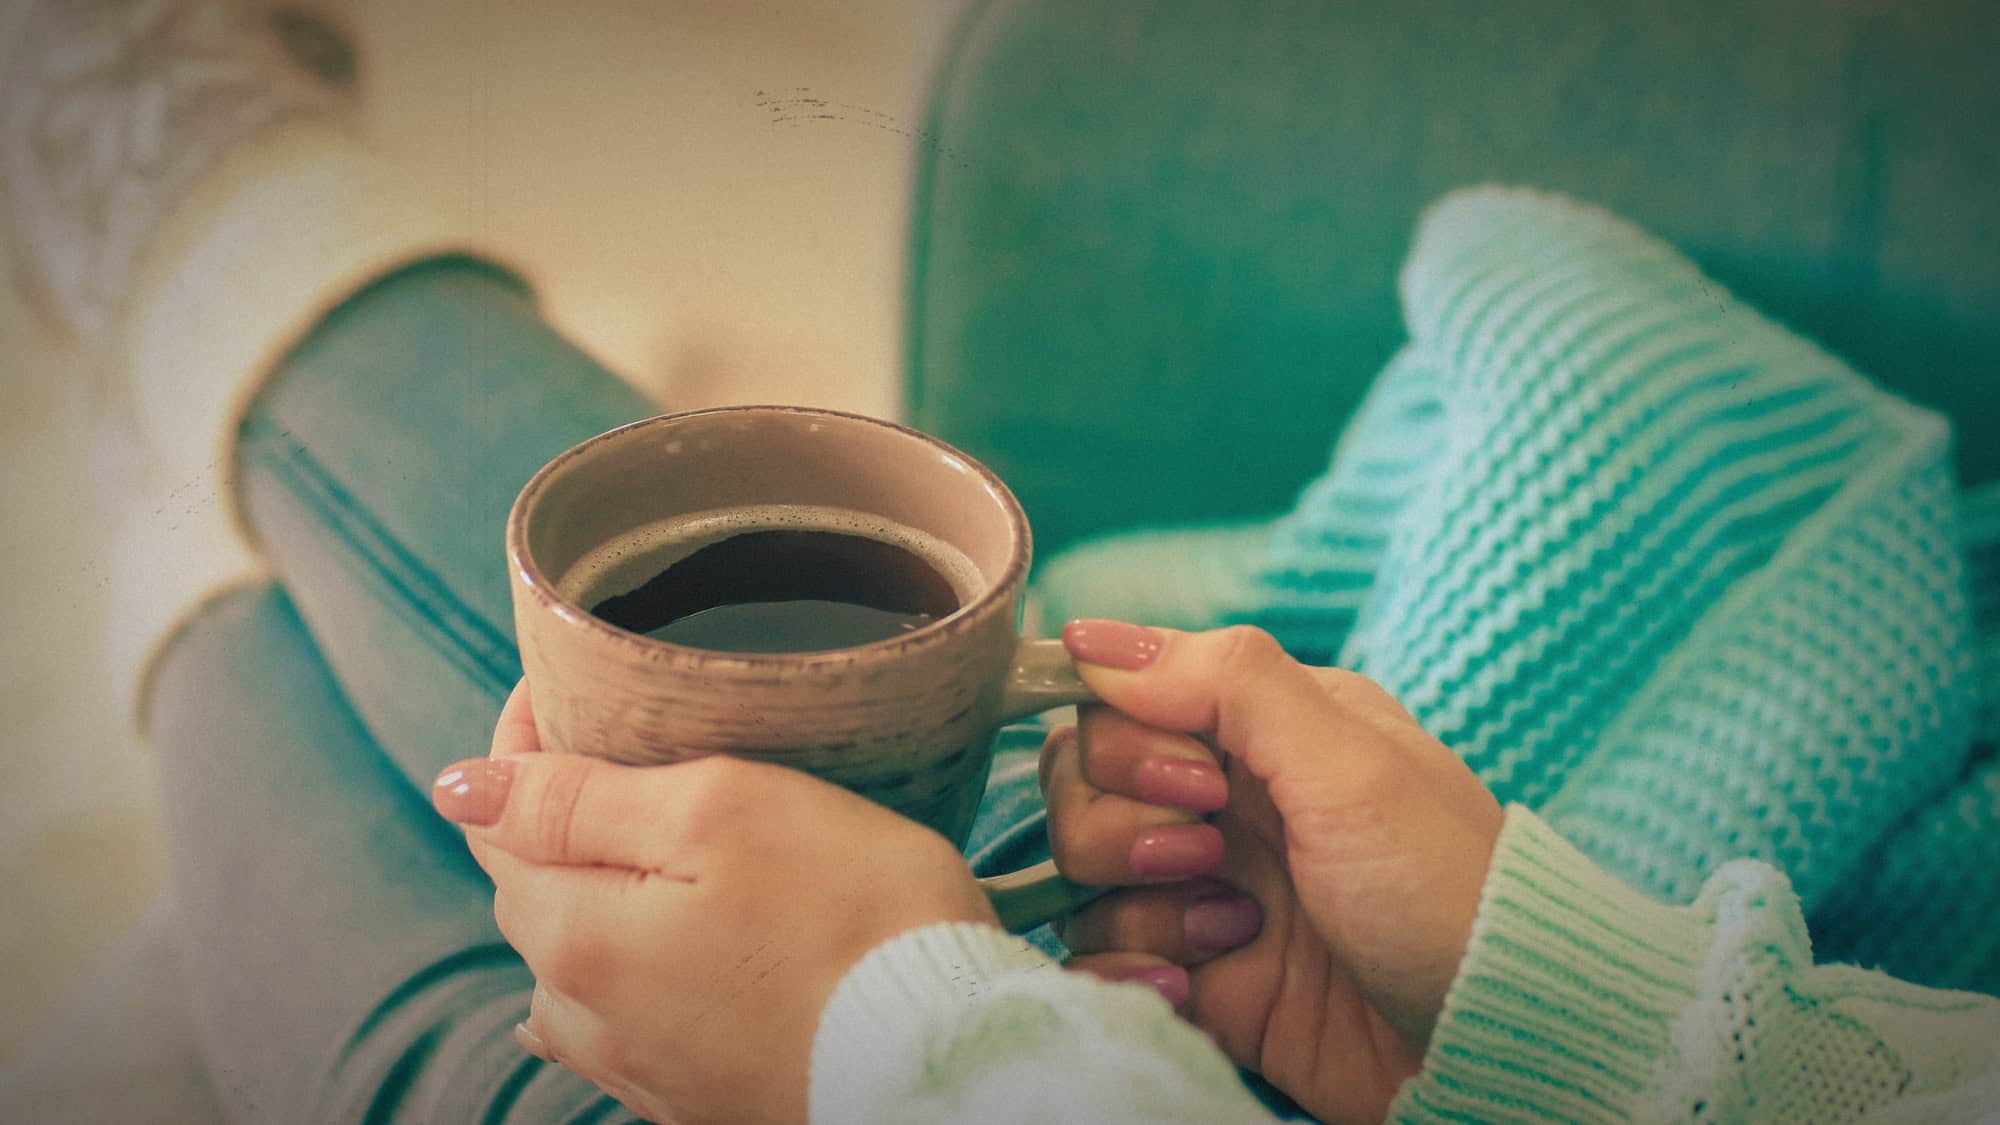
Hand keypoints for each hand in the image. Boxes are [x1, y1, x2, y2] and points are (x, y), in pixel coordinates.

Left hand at [432, 683, 997, 1124]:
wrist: (949, 1053)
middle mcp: (586, 1016)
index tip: (568, 682)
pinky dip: (638, 968)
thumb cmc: (852, 917)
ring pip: (578, 960)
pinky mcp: (699, 1093)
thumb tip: (460, 787)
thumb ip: (578, 799)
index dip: (524, 738)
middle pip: (535, 890)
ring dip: (598, 895)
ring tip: (662, 844)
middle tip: (629, 744)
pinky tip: (672, 953)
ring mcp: (642, 1066)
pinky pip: (631, 1018)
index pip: (499, 818)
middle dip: (560, 813)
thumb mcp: (719, 812)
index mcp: (574, 936)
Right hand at [1043, 621, 1503, 1124]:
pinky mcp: (1197, 975)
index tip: (1197, 780)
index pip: (1120, 700)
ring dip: (1136, 904)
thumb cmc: (1444, 887)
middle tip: (1211, 856)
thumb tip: (1090, 639)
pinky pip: (1100, 960)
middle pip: (1081, 782)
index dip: (1128, 739)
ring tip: (1229, 930)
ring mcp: (1204, 891)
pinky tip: (1191, 987)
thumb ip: (1227, 681)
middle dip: (1123, 824)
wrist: (1491, 1040)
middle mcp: (1224, 801)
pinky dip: (1124, 975)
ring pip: (1082, 874)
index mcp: (1262, 730)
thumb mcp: (1351, 761)